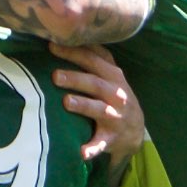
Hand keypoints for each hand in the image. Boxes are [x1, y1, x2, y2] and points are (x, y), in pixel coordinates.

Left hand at [51, 44, 143, 163]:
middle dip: (76, 79)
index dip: (73, 52)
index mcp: (113, 75)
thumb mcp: (111, 75)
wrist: (135, 130)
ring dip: (83, 105)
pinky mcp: (112, 137)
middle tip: (55, 76)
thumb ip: (95, 57)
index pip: (92, 60)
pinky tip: (82, 153)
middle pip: (95, 83)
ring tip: (67, 102)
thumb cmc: (114, 96)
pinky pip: (101, 144)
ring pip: (99, 109)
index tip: (51, 46)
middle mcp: (116, 94)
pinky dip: (92, 148)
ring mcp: (115, 116)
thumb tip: (67, 34)